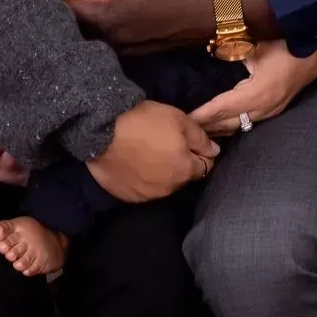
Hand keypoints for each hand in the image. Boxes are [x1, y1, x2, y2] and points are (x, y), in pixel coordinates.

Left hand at [59, 0, 213, 52]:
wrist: (213, 11)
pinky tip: (112, 6)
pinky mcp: (140, 48)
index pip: (68, 7)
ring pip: (96, 32)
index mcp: (107, 18)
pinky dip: (105, 20)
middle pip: (79, 23)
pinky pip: (111, 35)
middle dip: (71, 3)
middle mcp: (112, 39)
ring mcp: (127, 47)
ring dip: (89, 14)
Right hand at [85, 100, 219, 201]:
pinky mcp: (127, 196)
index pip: (205, 167)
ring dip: (161, 173)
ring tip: (148, 153)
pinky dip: (142, 179)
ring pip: (163, 185)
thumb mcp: (180, 120)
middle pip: (183, 177)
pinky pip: (142, 189)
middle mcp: (169, 189)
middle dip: (181, 163)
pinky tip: (133, 163)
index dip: (200, 153)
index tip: (190, 143)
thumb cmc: (144, 121)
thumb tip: (215, 151)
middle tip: (166, 145)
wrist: (102, 130)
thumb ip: (201, 139)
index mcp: (185, 170)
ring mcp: (147, 195)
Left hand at [191, 37, 316, 136]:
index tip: (183, 119)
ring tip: (198, 131)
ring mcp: (272, 110)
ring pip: (241, 124)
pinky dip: (233, 123)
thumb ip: (234, 49)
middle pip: (229, 122)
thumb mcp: (257, 44)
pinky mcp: (277, 107)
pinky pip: (250, 121)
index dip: (202, 115)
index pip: (222, 108)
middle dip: (207, 127)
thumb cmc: (288, 42)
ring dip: (220, 128)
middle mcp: (264, 107)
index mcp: (257, 93)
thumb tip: (212, 48)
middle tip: (184, 130)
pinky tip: (222, 125)